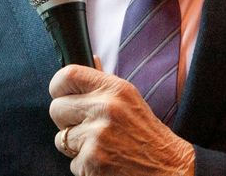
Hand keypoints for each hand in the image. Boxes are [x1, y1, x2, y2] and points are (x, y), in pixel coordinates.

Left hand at [49, 61, 194, 175]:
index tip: (61, 95)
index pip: (67, 75)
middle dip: (65, 121)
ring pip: (61, 138)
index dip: (58, 86)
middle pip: (56, 108)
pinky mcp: (93, 161)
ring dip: (75, 146)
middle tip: (83, 127)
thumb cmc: (147, 134)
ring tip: (100, 146)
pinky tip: (105, 162)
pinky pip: (72, 162)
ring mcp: (97, 136)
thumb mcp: (130, 99)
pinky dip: (85, 166)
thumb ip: (104, 83)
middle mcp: (105, 108)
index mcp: (114, 89)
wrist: (169, 168)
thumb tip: (91, 60)